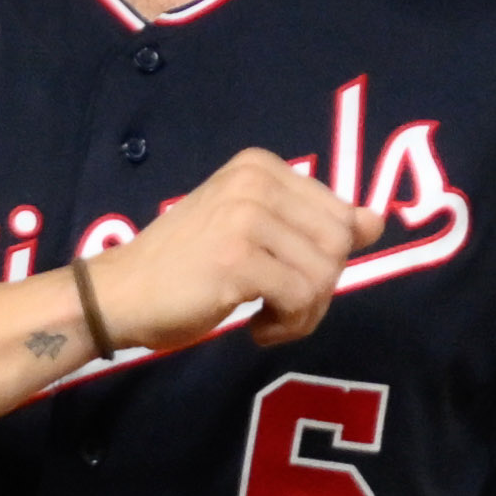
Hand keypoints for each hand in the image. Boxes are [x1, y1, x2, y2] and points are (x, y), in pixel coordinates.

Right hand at [75, 148, 363, 359]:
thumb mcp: (253, 231)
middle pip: (338, 244)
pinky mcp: (238, 259)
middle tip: (282, 307)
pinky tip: (256, 329)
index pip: (340, 214)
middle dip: (321, 289)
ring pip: (324, 274)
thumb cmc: (184, 268)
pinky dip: (288, 326)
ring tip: (268, 320)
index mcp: (260, 166)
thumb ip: (312, 223)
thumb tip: (377, 221)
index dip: (325, 260)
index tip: (287, 278)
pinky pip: (301, 299)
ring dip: (304, 313)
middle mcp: (255, 182)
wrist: (119, 294)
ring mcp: (246, 217)